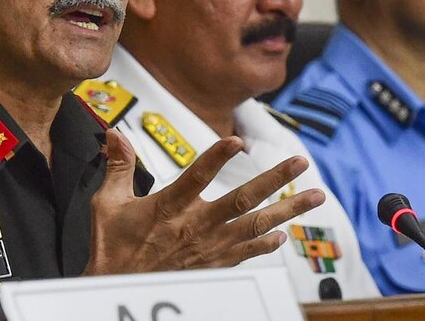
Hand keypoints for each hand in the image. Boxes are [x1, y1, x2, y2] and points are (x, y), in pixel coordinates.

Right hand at [83, 129, 324, 274]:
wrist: (119, 290)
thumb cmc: (114, 247)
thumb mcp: (108, 203)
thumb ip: (118, 165)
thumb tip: (114, 134)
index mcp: (169, 209)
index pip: (196, 178)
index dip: (215, 159)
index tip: (236, 141)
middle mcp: (196, 228)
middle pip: (242, 201)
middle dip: (275, 179)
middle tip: (300, 161)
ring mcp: (209, 248)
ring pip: (257, 226)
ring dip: (289, 210)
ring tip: (316, 195)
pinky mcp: (214, 265)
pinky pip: (248, 252)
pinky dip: (267, 243)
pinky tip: (282, 234)